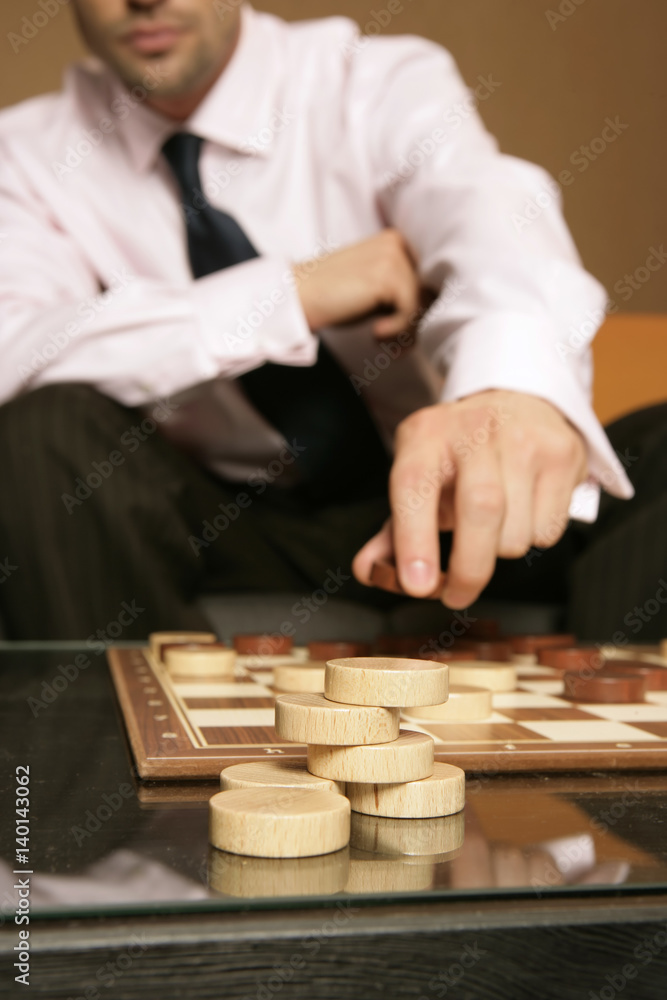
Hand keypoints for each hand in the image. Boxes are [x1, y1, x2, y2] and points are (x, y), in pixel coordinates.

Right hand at [293, 229, 420, 338]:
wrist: (299, 296)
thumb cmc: (335, 296)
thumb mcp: (375, 289)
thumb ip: (404, 292)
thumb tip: (436, 313)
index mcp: (396, 240)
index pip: (429, 278)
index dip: (422, 309)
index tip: (406, 335)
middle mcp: (397, 243)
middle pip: (429, 291)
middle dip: (416, 323)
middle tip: (397, 345)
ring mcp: (392, 257)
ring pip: (422, 303)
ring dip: (406, 331)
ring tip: (384, 342)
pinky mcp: (386, 277)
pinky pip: (410, 312)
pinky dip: (396, 331)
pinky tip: (375, 334)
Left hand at [353, 390, 588, 608]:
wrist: (518, 404)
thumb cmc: (461, 456)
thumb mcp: (421, 479)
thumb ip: (394, 530)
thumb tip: (370, 571)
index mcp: (426, 435)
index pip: (415, 486)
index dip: (414, 539)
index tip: (417, 585)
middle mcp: (475, 429)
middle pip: (480, 510)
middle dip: (469, 568)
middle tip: (457, 593)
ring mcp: (523, 438)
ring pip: (516, 532)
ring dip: (501, 550)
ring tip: (494, 526)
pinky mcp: (562, 454)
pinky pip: (548, 530)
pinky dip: (534, 538)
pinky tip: (524, 512)